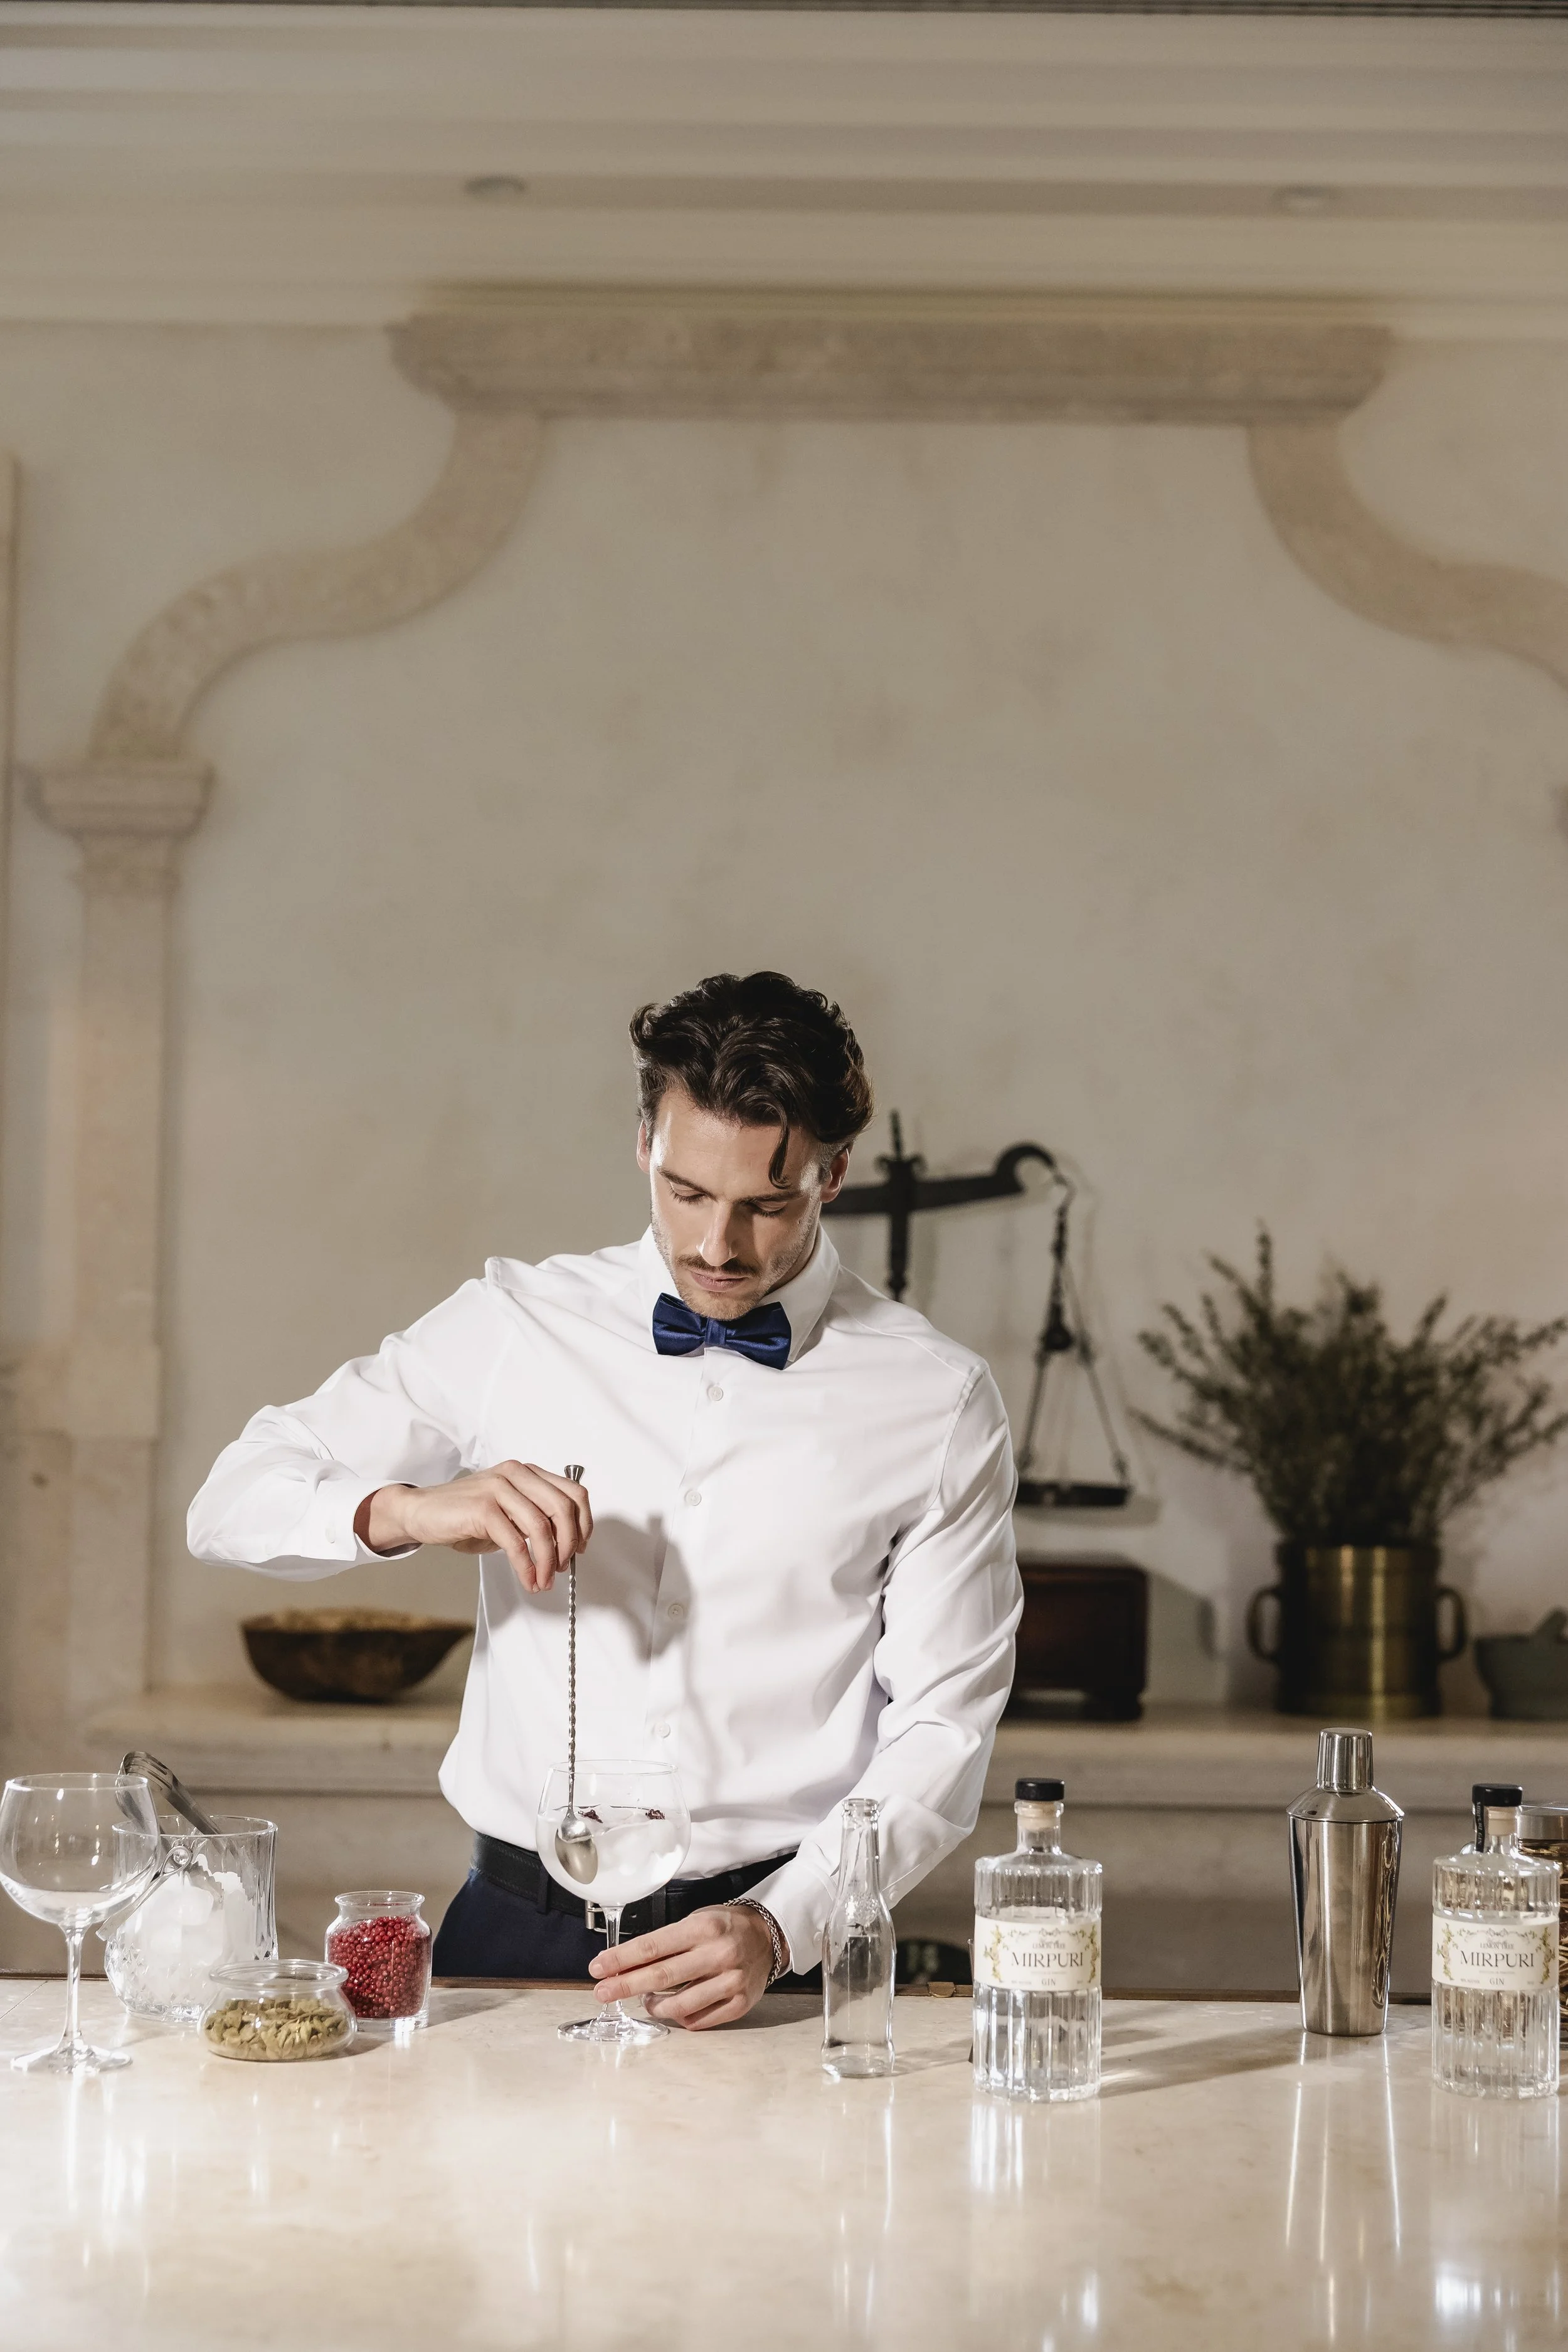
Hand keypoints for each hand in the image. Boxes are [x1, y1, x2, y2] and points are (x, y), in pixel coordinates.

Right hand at [356, 1464, 590, 1592]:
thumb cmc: (464, 1514)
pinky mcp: (483, 1508)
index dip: (584, 1524)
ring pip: (541, 1527)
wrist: (421, 1512)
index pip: (573, 1493)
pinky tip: (528, 1579)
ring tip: (544, 1580)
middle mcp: (516, 1474)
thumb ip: (535, 1518)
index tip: (580, 1548)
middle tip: (563, 1568)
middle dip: (569, 1544)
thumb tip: (566, 1545)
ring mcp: (499, 1488)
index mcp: (527, 1472)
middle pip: (563, 1508)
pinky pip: (516, 1542)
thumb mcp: (508, 1511)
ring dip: (548, 1561)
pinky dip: (526, 1566)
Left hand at [588, 1904, 776, 2030]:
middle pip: (661, 1976)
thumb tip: (626, 1965)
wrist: (768, 1937)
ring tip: (645, 1999)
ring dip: (653, 2005)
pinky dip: (679, 2016)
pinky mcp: (739, 2004)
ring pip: (678, 2005)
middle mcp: (718, 1954)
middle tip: (602, 1992)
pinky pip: (698, 2020)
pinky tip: (674, 2006)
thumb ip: (665, 1943)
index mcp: (703, 1928)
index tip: (598, 1968)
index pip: (652, 1947)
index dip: (621, 1959)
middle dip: (625, 1985)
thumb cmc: (725, 1927)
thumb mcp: (695, 1921)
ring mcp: (730, 1981)